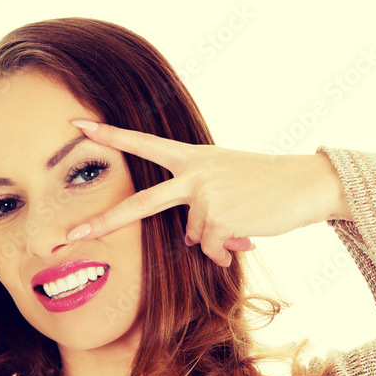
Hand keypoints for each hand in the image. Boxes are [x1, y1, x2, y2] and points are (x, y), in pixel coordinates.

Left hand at [65, 120, 349, 267]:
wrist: (306, 184)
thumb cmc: (269, 183)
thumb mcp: (227, 177)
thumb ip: (199, 200)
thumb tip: (188, 239)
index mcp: (193, 157)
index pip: (144, 144)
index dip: (110, 135)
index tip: (78, 125)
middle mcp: (193, 174)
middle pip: (140, 204)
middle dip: (103, 222)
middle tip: (69, 235)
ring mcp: (205, 197)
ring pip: (193, 236)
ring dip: (217, 238)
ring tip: (244, 222)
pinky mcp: (219, 221)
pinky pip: (212, 249)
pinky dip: (228, 250)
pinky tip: (248, 235)